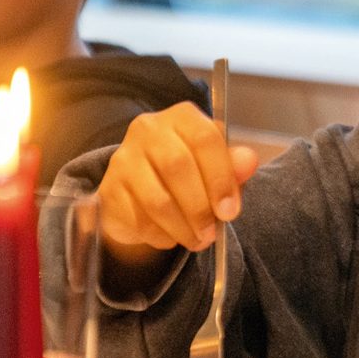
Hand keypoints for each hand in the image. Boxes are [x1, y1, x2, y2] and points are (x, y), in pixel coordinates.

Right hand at [97, 102, 260, 263]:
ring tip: (197, 240)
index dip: (221, 177)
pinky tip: (172, 237)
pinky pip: (138, 220)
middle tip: (212, 232)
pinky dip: (161, 236)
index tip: (230, 210)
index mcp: (181, 117)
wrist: (142, 193)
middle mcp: (148, 129)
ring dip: (182, 228)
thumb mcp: (217, 167)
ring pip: (157, 199)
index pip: (204, 138)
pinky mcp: (109, 190)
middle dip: (200, 207)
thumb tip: (249, 161)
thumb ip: (234, 165)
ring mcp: (123, 159)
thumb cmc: (190, 175)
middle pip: (177, 166)